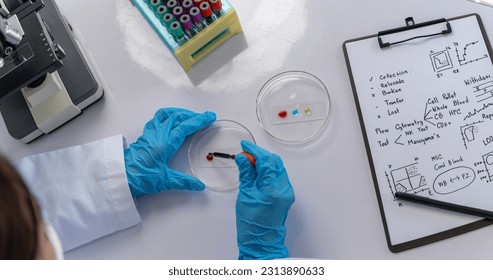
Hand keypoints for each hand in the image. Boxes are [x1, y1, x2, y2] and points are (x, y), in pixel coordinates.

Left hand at [124, 108, 215, 195]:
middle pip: (177, 117)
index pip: (185, 127)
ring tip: (189, 116)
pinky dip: (168, 116)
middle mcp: (158, 135)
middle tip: (204, 117)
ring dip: (179, 112)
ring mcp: (150, 133)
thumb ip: (184, 182)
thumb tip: (199, 186)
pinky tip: (171, 120)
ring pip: (166, 115)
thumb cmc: (140, 177)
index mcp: (165, 144)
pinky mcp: (145, 135)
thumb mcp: (164, 181)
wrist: (120, 176)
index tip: (209, 116)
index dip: (199, 121)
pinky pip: (157, 119)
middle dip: (192, 115)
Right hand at [234, 141, 294, 259]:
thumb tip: (243, 158)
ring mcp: (286, 191)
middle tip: (245, 154)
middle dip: (260, 155)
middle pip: (274, 162)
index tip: (245, 146)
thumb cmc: (252, 223)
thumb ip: (246, 174)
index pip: (266, 161)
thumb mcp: (245, 195)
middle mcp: (283, 188)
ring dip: (264, 162)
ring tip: (249, 163)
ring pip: (277, 168)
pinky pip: (278, 176)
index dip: (255, 151)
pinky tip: (257, 171)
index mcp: (273, 188)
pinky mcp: (286, 194)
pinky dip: (268, 171)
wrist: (261, 240)